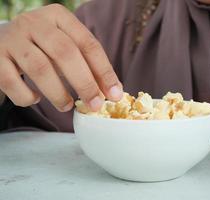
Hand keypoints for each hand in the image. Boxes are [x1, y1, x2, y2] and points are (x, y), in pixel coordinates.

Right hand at [0, 4, 122, 111]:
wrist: (1, 41)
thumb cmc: (43, 48)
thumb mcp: (66, 48)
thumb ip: (88, 65)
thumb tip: (112, 91)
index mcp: (59, 17)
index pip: (88, 44)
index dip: (104, 71)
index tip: (114, 94)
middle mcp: (34, 23)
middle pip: (66, 53)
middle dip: (84, 83)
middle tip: (95, 105)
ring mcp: (12, 38)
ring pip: (40, 68)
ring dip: (58, 93)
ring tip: (66, 106)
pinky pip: (12, 82)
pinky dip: (27, 96)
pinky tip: (35, 98)